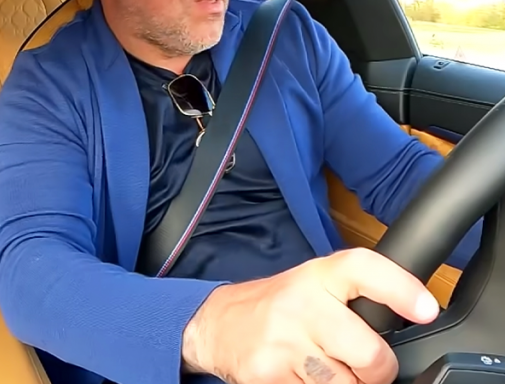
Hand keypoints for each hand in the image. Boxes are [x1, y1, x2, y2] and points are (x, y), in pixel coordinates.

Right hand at [181, 247, 440, 383]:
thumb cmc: (278, 307)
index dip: (399, 289)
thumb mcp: (313, 285)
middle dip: (375, 371)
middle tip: (364, 366)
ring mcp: (281, 341)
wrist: (216, 324)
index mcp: (318, 276)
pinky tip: (298, 376)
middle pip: (369, 354)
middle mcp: (299, 304)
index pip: (362, 269)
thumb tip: (411, 319)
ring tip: (325, 369)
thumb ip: (354, 297)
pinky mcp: (266, 374)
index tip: (426, 309)